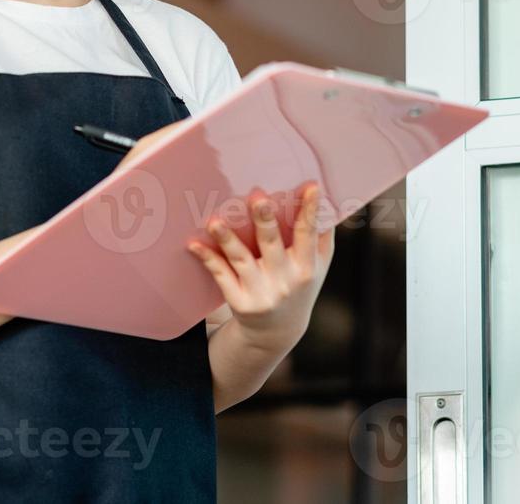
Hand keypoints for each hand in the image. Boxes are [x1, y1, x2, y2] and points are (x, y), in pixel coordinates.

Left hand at [186, 183, 335, 351]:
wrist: (277, 332)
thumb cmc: (298, 286)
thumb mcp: (317, 266)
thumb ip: (322, 235)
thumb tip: (325, 196)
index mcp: (305, 267)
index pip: (308, 234)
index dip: (310, 211)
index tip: (310, 187)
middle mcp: (284, 280)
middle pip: (272, 245)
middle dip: (265, 221)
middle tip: (258, 197)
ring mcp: (260, 292)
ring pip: (241, 260)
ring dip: (227, 240)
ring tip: (214, 221)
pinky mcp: (239, 301)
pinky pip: (221, 276)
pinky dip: (207, 259)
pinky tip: (194, 244)